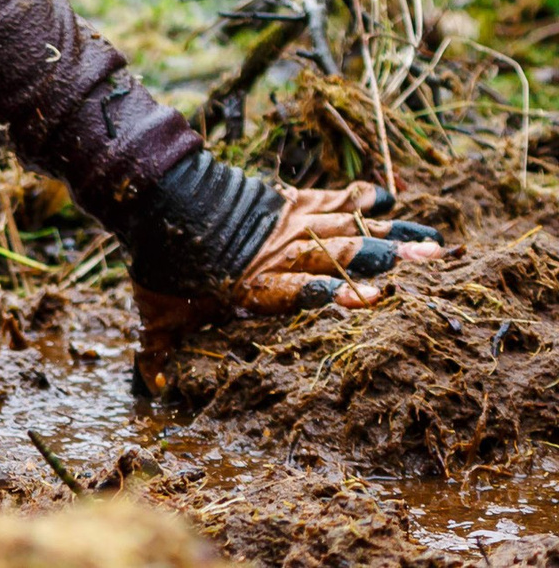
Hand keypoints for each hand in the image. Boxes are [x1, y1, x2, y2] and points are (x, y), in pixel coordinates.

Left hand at [133, 180, 442, 391]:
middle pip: (336, 255)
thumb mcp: (156, 309)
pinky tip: (388, 198)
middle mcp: (277, 253)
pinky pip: (326, 198)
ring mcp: (284, 224)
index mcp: (252, 285)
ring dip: (388, 236)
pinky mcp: (285, 201)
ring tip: (433, 243)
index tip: (373, 297)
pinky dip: (356, 197)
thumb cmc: (160, 264)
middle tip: (428, 266)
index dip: (334, 293)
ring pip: (343, 228)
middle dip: (382, 261)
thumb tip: (150, 385)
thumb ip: (160, 347)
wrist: (152, 198)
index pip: (298, 291)